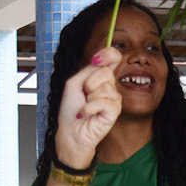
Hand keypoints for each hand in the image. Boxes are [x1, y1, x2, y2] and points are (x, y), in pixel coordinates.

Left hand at [54, 49, 122, 168]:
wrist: (70, 131)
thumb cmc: (71, 110)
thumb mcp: (75, 82)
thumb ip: (89, 69)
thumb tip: (101, 58)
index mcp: (100, 77)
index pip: (113, 57)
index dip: (109, 54)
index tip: (98, 59)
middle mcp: (109, 86)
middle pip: (106, 72)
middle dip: (90, 83)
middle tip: (84, 95)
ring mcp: (114, 99)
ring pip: (105, 87)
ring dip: (90, 98)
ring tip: (86, 107)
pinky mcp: (115, 111)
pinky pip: (105, 101)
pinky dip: (91, 108)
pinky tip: (88, 114)